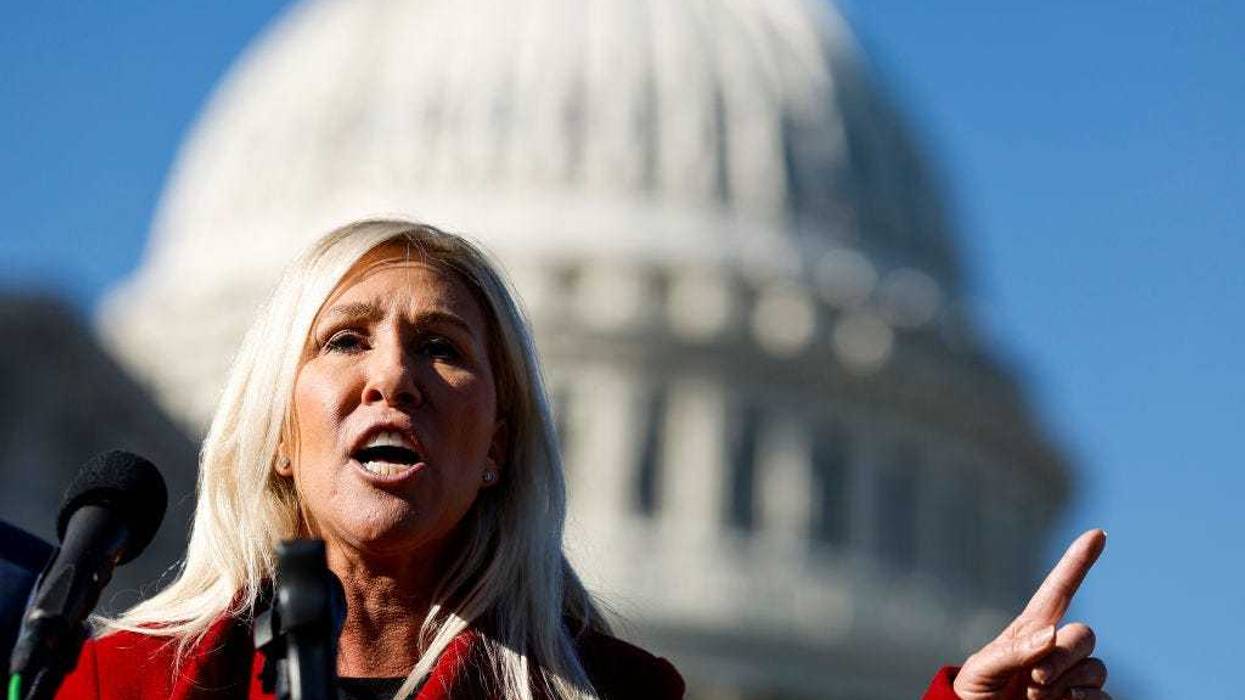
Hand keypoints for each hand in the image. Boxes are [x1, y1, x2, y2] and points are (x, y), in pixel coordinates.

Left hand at [952, 529, 1109, 699]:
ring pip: (1096, 668)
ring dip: (1069, 683)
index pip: (1059, 590)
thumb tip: (1051, 633)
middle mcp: (1056, 649)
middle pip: (1083, 636)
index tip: (1098, 533)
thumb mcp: (981, 670)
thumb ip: (1012, 650)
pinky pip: (1104, 697)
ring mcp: (1074, 677)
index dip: (1077, 562)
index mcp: (1030, 631)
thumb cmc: (974, 696)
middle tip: (1034, 680)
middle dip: (1063, 657)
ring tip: (1036, 697)